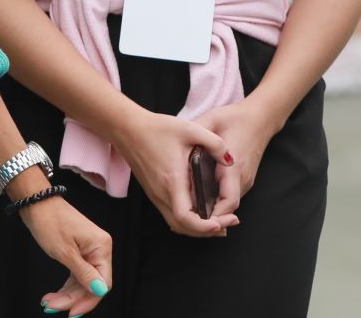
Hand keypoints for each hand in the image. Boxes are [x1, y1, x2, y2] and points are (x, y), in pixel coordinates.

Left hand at [18, 194, 112, 313]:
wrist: (39, 205)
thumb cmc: (51, 224)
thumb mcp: (65, 252)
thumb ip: (83, 273)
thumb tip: (99, 290)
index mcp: (102, 248)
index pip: (102, 283)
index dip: (88, 300)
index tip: (70, 313)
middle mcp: (99, 250)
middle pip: (92, 285)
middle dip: (71, 299)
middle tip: (50, 307)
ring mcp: (90, 251)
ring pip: (83, 282)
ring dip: (66, 295)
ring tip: (47, 302)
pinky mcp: (80, 253)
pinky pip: (77, 275)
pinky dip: (65, 287)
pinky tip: (52, 295)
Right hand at [112, 109, 236, 236]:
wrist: (130, 130)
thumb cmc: (158, 129)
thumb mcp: (192, 130)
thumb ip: (215, 144)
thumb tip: (231, 160)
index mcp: (172, 181)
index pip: (185, 216)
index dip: (203, 227)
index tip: (221, 224)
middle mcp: (161, 193)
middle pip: (182, 227)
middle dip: (206, 231)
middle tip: (229, 224)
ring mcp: (155, 195)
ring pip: (176, 224)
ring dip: (197, 228)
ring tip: (220, 223)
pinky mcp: (154, 193)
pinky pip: (171, 214)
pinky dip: (188, 221)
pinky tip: (202, 213)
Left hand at [191, 97, 282, 223]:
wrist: (262, 116)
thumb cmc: (236, 118)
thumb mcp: (212, 121)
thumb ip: (195, 135)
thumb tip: (176, 147)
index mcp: (234, 166)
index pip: (228, 202)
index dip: (213, 217)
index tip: (194, 221)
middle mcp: (243, 177)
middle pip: (227, 209)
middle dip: (208, 219)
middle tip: (184, 222)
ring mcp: (246, 179)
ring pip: (229, 205)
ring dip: (213, 211)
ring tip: (189, 213)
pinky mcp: (245, 179)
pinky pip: (230, 197)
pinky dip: (217, 203)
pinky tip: (201, 200)